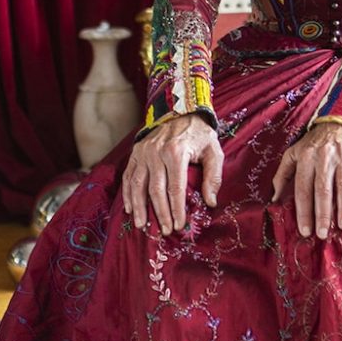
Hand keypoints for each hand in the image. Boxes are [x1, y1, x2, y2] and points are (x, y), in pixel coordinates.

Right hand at [122, 114, 223, 233]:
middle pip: (155, 190)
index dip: (176, 209)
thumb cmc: (199, 134)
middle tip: (164, 230)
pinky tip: (129, 209)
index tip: (179, 225)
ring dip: (139, 207)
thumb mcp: (214, 150)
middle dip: (160, 212)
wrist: (180, 109)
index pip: (176, 188)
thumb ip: (213, 176)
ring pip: (138, 184)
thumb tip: (211, 202)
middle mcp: (156, 152)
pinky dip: (127, 194)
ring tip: (142, 225)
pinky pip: (128, 176)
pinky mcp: (135, 153)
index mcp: (176, 152)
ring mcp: (143, 152)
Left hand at [271, 122, 341, 238]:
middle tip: (323, 234)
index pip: (302, 188)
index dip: (303, 211)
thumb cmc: (317, 142)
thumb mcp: (295, 151)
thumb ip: (283, 173)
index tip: (305, 231)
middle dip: (322, 214)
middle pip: (322, 190)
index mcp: (306, 157)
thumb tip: (273, 198)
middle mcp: (324, 157)